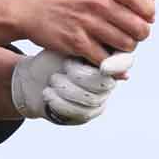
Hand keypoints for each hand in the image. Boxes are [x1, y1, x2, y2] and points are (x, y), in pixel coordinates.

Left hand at [10, 48, 135, 124]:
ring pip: (90, 99)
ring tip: (53, 79)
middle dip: (80, 75)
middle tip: (64, 67)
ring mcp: (99, 98)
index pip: (124, 63)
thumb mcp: (67, 45)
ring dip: (66, 89)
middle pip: (104, 83)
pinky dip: (60, 102)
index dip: (117, 65)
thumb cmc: (52, 55)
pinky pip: (79, 112)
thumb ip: (86, 46)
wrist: (34, 77)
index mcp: (108, 58)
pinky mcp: (87, 114)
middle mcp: (108, 80)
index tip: (102, 67)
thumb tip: (109, 47)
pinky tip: (48, 93)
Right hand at [16, 0, 154, 64]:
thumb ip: (120, 0)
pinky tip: (104, 61)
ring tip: (114, 48)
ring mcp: (88, 24)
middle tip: (129, 38)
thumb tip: (148, 18)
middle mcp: (98, 4)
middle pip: (139, 27)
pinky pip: (106, 61)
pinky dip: (109, 66)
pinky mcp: (78, 43)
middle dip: (139, 37)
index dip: (148, 10)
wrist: (34, 11)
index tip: (146, 18)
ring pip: (126, 46)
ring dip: (124, 52)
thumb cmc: (69, 3)